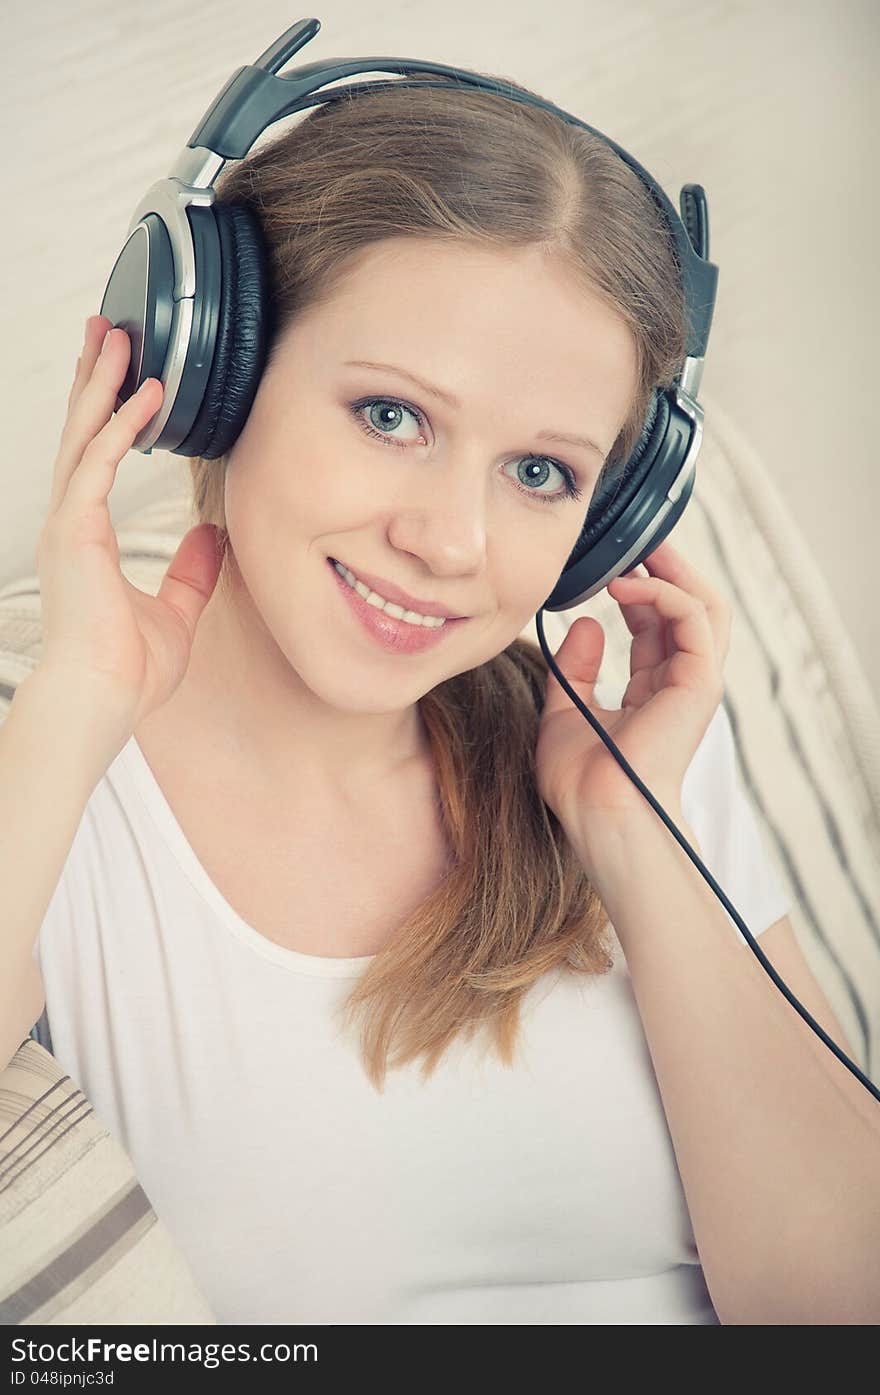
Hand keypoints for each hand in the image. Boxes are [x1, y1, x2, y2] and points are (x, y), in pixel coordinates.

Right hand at [34, 316, 224, 742]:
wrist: (102, 700)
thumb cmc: (128, 670)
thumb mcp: (175, 612)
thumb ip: (192, 572)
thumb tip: (213, 538)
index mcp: (87, 538)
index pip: (95, 459)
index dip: (108, 414)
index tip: (124, 376)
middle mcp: (72, 522)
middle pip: (82, 432)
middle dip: (96, 379)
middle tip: (110, 330)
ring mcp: (69, 523)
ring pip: (85, 434)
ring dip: (104, 382)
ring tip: (121, 336)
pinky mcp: (77, 529)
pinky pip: (101, 462)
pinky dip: (126, 426)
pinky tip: (149, 394)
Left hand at [534, 539, 731, 846]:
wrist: (598, 812)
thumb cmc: (581, 780)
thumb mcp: (565, 710)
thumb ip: (574, 668)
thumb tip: (585, 623)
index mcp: (654, 691)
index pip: (657, 624)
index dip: (638, 587)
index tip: (609, 561)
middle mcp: (680, 683)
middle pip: (688, 606)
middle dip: (664, 567)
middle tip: (633, 537)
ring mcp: (695, 682)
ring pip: (703, 604)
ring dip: (671, 569)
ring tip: (636, 545)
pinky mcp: (700, 682)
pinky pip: (692, 618)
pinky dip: (662, 592)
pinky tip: (623, 583)